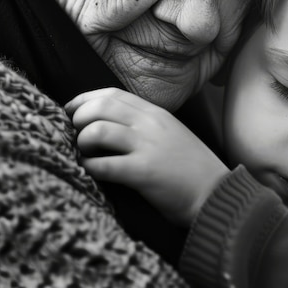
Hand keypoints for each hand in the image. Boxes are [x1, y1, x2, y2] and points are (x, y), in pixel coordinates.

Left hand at [66, 88, 228, 226]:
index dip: (85, 99)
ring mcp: (147, 146)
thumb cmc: (190, 168)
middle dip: (78, 118)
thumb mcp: (170, 133)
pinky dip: (89, 168)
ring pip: (97, 131)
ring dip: (81, 143)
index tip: (70, 110)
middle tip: (72, 134)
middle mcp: (150, 124)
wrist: (216, 193)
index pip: (112, 94)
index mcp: (156, 113)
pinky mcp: (144, 172)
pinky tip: (89, 173)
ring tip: (84, 154)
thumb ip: (144, 124)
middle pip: (100, 107)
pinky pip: (104, 165)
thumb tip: (108, 123)